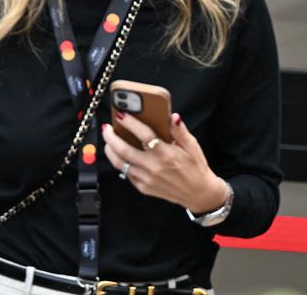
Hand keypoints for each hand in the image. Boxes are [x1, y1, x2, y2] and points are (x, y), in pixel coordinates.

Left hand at [102, 112, 227, 213]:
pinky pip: (126, 173)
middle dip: (111, 137)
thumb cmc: (195, 167)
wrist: (200, 194)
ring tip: (108, 140)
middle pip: (125, 150)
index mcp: (167, 154)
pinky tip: (118, 154)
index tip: (121, 113)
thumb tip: (173, 116)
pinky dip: (120, 162)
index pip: (144, 134)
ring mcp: (147, 179)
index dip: (131, 123)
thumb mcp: (192, 146)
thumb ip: (180, 131)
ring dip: (110, 150)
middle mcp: (154, 167)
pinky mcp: (144, 188)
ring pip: (120, 163)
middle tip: (106, 128)